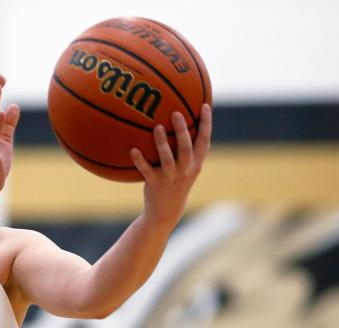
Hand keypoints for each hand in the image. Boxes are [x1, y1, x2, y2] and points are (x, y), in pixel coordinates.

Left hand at [131, 104, 212, 228]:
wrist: (167, 210)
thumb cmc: (177, 183)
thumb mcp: (189, 168)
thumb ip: (192, 151)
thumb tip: (193, 125)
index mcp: (195, 164)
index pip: (204, 141)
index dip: (206, 124)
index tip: (204, 106)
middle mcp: (185, 170)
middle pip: (186, 147)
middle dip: (182, 130)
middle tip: (176, 113)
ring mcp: (170, 177)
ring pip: (167, 158)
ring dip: (162, 142)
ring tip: (157, 127)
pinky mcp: (155, 183)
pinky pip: (146, 170)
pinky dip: (139, 160)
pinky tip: (132, 149)